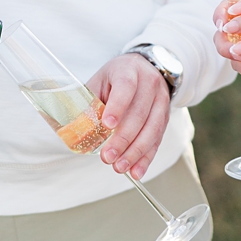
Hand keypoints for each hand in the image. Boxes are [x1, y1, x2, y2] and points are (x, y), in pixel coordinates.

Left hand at [86, 52, 172, 179]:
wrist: (145, 69)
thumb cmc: (115, 79)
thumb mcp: (100, 82)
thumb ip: (90, 103)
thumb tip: (74, 130)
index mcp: (128, 70)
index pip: (125, 87)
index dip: (117, 107)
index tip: (107, 125)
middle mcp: (149, 84)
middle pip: (139, 113)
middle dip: (123, 139)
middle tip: (108, 157)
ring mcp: (161, 100)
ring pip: (151, 129)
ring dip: (135, 152)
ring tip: (119, 167)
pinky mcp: (166, 118)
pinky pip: (157, 140)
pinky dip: (146, 158)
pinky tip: (136, 172)